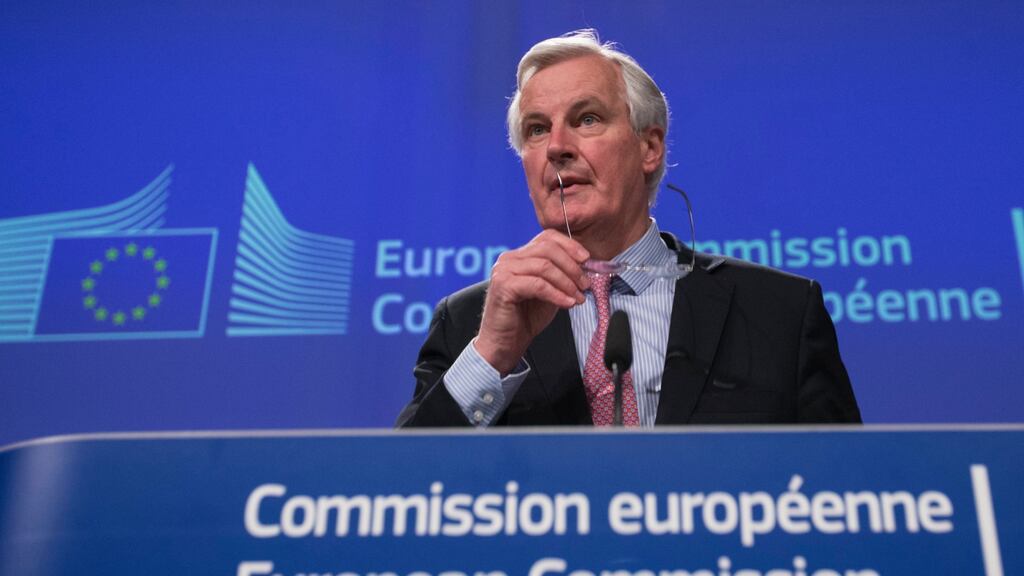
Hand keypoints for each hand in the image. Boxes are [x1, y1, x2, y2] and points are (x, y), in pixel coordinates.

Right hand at [475, 230, 590, 374]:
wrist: (505, 343)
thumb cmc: (526, 318)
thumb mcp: (550, 291)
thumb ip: (562, 276)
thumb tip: (586, 268)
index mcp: (519, 255)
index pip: (547, 237)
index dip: (570, 246)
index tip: (587, 259)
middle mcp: (509, 258)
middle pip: (548, 249)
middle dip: (572, 266)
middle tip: (586, 284)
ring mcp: (504, 270)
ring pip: (544, 266)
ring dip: (567, 282)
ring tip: (579, 297)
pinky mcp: (503, 286)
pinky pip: (538, 284)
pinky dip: (556, 294)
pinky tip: (567, 303)